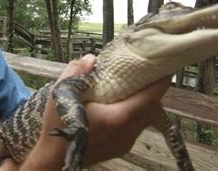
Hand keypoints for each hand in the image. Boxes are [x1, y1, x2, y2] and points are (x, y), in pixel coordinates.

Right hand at [20, 54, 170, 169]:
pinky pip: (136, 127)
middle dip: (153, 89)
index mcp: (119, 117)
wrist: (53, 158)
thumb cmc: (58, 127)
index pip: (151, 97)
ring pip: (146, 118)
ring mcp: (126, 142)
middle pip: (153, 107)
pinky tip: (122, 104)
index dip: (161, 80)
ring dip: (144, 102)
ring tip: (135, 86)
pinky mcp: (121, 147)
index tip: (164, 66)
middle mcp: (128, 132)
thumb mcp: (62, 93)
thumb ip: (77, 71)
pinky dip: (135, 113)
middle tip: (147, 72)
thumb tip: (92, 59)